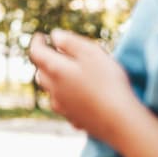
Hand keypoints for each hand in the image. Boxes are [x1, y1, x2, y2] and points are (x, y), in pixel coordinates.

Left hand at [29, 29, 138, 144]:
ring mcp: (62, 107)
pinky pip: (64, 105)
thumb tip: (55, 35)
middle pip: (41, 72)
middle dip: (45, 61)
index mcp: (55, 70)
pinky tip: (77, 96)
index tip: (41, 36)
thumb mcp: (92, 54)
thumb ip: (71, 42)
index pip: (37, 53)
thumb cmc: (108, 82)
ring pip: (50, 90)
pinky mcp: (73, 119)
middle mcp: (53, 90)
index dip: (37, 42)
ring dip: (53, 80)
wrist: (120, 121)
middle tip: (54, 53)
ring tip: (65, 73)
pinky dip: (66, 97)